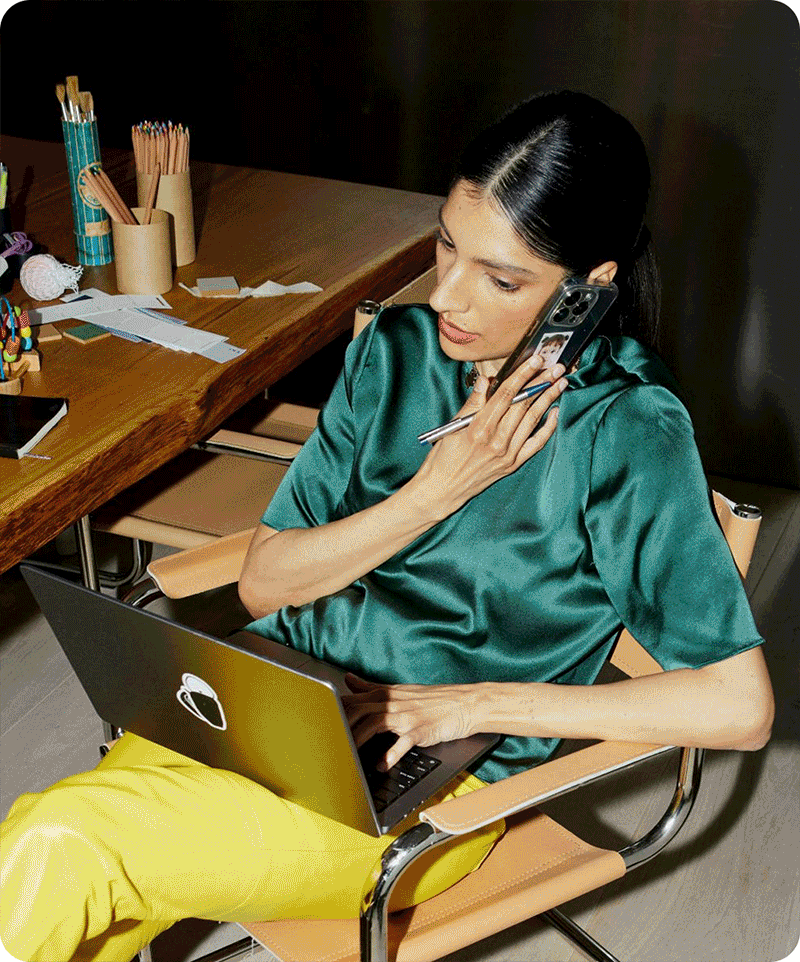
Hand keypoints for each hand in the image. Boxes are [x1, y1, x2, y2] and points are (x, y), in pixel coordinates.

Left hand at [342, 674, 483, 769]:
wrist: (465, 704)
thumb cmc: (433, 699)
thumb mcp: (400, 691)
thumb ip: (371, 687)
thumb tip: (348, 679)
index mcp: (388, 694)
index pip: (356, 697)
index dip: (336, 708)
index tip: (320, 719)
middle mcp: (395, 703)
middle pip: (361, 709)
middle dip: (342, 723)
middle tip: (328, 740)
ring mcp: (408, 716)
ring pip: (375, 722)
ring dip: (359, 738)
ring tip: (348, 754)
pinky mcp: (420, 730)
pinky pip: (402, 743)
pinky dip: (390, 756)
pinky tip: (381, 766)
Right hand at [411, 354, 567, 520]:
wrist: (443, 489)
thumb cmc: (443, 456)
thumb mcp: (453, 425)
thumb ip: (473, 402)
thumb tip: (487, 380)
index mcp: (479, 427)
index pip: (506, 394)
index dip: (523, 375)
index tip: (535, 360)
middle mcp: (496, 440)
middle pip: (524, 405)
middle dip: (542, 383)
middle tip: (556, 367)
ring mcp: (507, 453)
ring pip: (533, 420)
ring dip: (548, 399)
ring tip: (560, 382)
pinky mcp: (512, 464)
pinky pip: (535, 443)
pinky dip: (548, 428)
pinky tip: (555, 412)